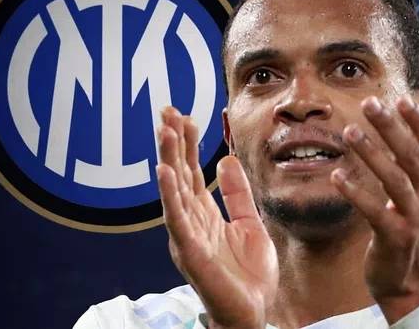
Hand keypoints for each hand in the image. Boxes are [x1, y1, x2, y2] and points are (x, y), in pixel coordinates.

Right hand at [157, 107, 278, 328]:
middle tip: (165, 110)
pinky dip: (170, 195)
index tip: (183, 114)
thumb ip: (238, 194)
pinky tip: (165, 172)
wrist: (254, 313)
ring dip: (168, 159)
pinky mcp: (191, 252)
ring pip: (175, 191)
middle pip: (179, 175)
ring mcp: (187, 236)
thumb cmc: (249, 275)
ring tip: (164, 131)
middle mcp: (191, 222)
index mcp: (205, 215)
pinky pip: (178, 220)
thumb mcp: (250, 223)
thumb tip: (226, 159)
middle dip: (173, 142)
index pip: (192, 172)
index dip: (187, 144)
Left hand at [330, 95, 418, 323]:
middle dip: (392, 128)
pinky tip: (337, 176)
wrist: (411, 283)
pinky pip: (374, 211)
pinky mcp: (394, 238)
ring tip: (349, 132)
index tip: (401, 98)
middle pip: (413, 157)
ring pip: (395, 180)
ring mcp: (413, 218)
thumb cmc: (413, 232)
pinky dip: (356, 192)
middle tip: (371, 103)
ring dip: (372, 154)